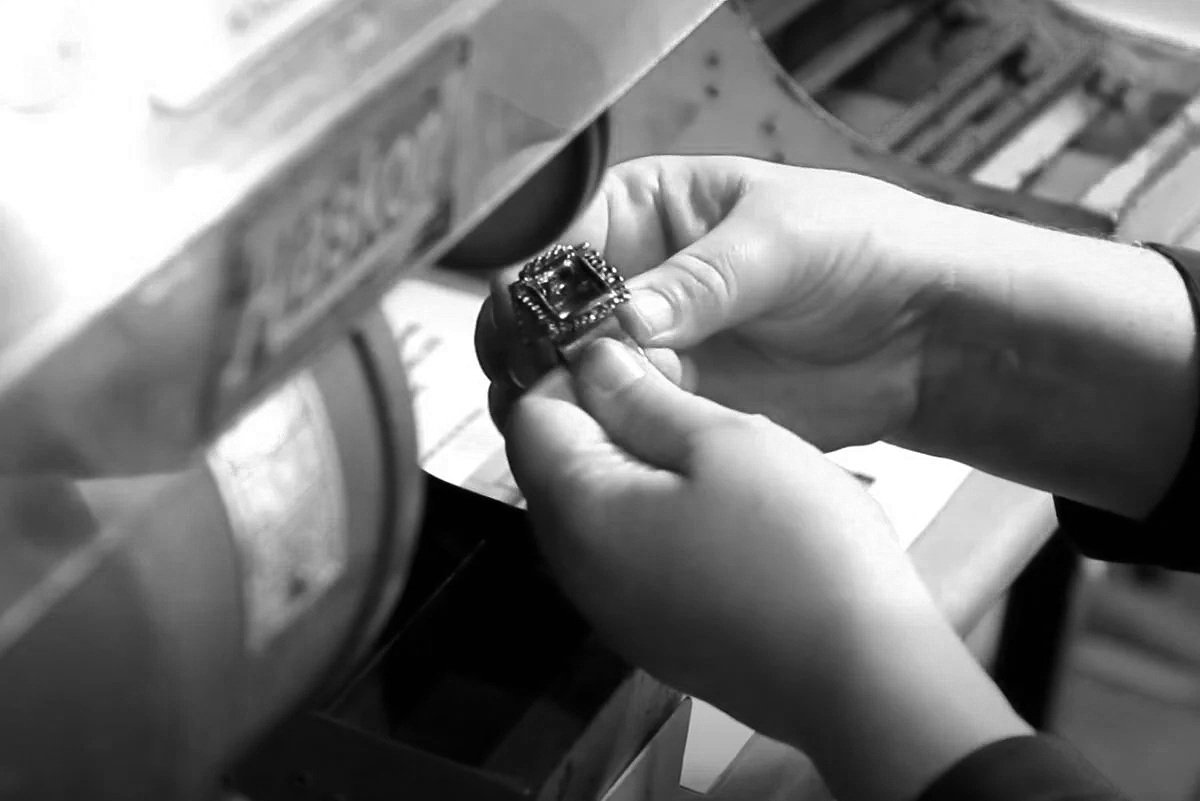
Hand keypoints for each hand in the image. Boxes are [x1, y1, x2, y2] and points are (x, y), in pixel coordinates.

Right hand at [478, 154, 970, 448]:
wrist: (924, 331)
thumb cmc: (864, 245)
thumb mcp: (780, 242)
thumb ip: (702, 278)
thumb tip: (628, 314)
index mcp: (644, 209)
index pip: (558, 240)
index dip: (538, 280)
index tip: (537, 321)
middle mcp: (632, 276)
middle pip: (547, 312)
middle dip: (538, 343)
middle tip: (550, 374)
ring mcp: (649, 344)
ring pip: (569, 372)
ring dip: (566, 394)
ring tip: (584, 408)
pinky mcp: (674, 400)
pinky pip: (617, 418)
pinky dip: (607, 430)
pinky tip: (617, 433)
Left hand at [508, 339, 1028, 800]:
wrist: (860, 680)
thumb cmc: (801, 555)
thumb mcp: (724, 440)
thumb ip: (642, 397)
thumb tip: (593, 362)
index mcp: (577, 511)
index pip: (531, 411)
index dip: (577, 366)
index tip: (633, 349)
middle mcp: (575, 567)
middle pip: (556, 460)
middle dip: (605, 413)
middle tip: (679, 389)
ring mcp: (612, 607)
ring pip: (596, 504)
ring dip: (636, 461)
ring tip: (709, 444)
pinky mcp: (651, 630)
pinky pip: (628, 550)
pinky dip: (655, 511)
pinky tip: (719, 504)